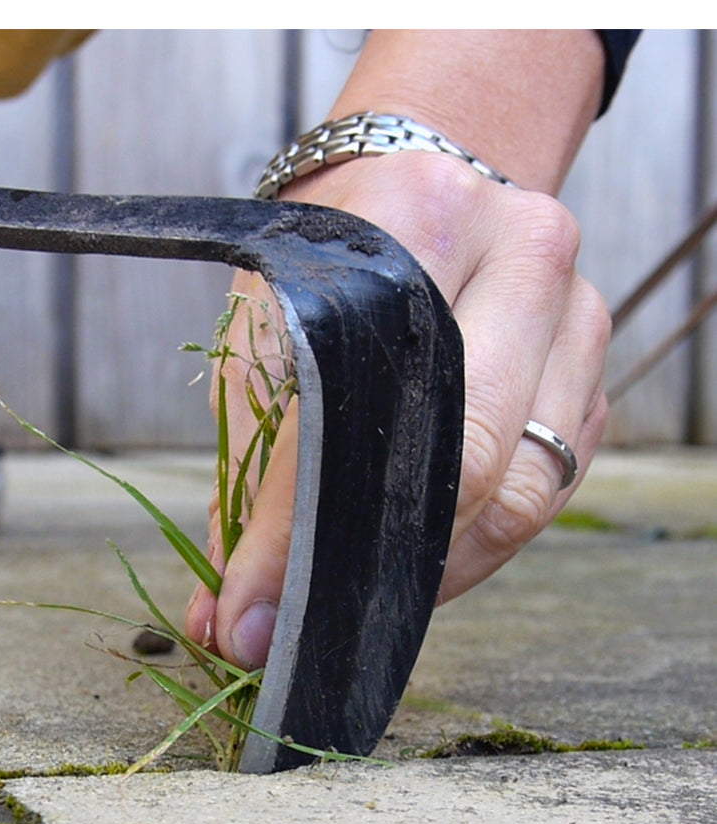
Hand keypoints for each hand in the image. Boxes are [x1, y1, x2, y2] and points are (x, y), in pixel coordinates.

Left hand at [185, 150, 610, 668]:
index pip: (356, 405)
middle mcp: (519, 250)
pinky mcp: (596, 368)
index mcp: (416, 218)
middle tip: (305, 624)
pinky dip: (477, 545)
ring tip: (359, 596)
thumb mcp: (262, 351)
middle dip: (374, 563)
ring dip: (431, 568)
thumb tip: (228, 625)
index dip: (295, 533)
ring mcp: (576, 308)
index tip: (248, 619)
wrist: (410, 198)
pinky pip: (549, 489)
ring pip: (521, 489)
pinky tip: (420, 557)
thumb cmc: (322, 280)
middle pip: (467, 453)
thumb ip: (245, 486)